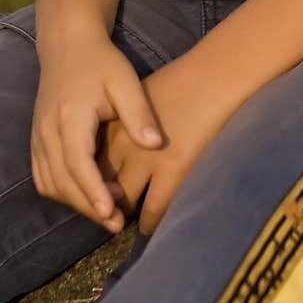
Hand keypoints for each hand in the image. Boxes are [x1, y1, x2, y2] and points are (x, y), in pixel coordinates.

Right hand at [30, 28, 164, 233]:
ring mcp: (38, 137)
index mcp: (69, 117)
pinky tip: (87, 196)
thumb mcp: (125, 81)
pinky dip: (62, 192)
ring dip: (75, 202)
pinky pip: (43, 177)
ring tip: (107, 212)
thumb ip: (139, 112)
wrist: (68, 46)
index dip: (93, 192)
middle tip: (118, 223)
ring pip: (51, 184)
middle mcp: (47, 131)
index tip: (111, 216)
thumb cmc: (101, 62)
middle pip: (62, 182)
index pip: (78, 163)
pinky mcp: (36, 141)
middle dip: (88, 206)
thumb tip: (156, 145)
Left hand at [96, 54, 233, 236]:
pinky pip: (153, 208)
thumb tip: (116, 146)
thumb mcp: (140, 96)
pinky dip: (149, 222)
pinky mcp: (172, 169)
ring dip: (124, 214)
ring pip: (125, 200)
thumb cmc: (181, 81)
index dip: (93, 179)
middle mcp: (123, 144)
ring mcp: (147, 159)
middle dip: (104, 200)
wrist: (211, 75)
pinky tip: (149, 227)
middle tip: (111, 211)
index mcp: (114, 124)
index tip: (100, 188)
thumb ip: (124, 123)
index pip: (92, 162)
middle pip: (103, 183)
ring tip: (128, 221)